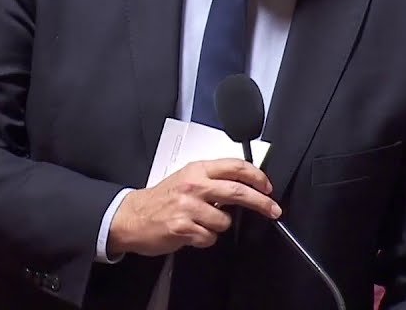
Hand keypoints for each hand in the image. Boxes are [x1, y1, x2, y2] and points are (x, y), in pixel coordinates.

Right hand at [107, 158, 281, 256]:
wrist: (132, 216)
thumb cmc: (162, 198)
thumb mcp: (187, 178)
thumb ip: (213, 179)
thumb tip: (244, 185)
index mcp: (197, 169)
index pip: (235, 167)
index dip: (257, 177)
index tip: (268, 188)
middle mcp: (194, 185)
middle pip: (238, 191)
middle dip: (261, 202)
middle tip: (273, 209)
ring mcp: (188, 206)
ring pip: (225, 221)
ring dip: (219, 226)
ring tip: (202, 222)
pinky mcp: (183, 227)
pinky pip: (210, 237)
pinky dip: (205, 239)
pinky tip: (192, 232)